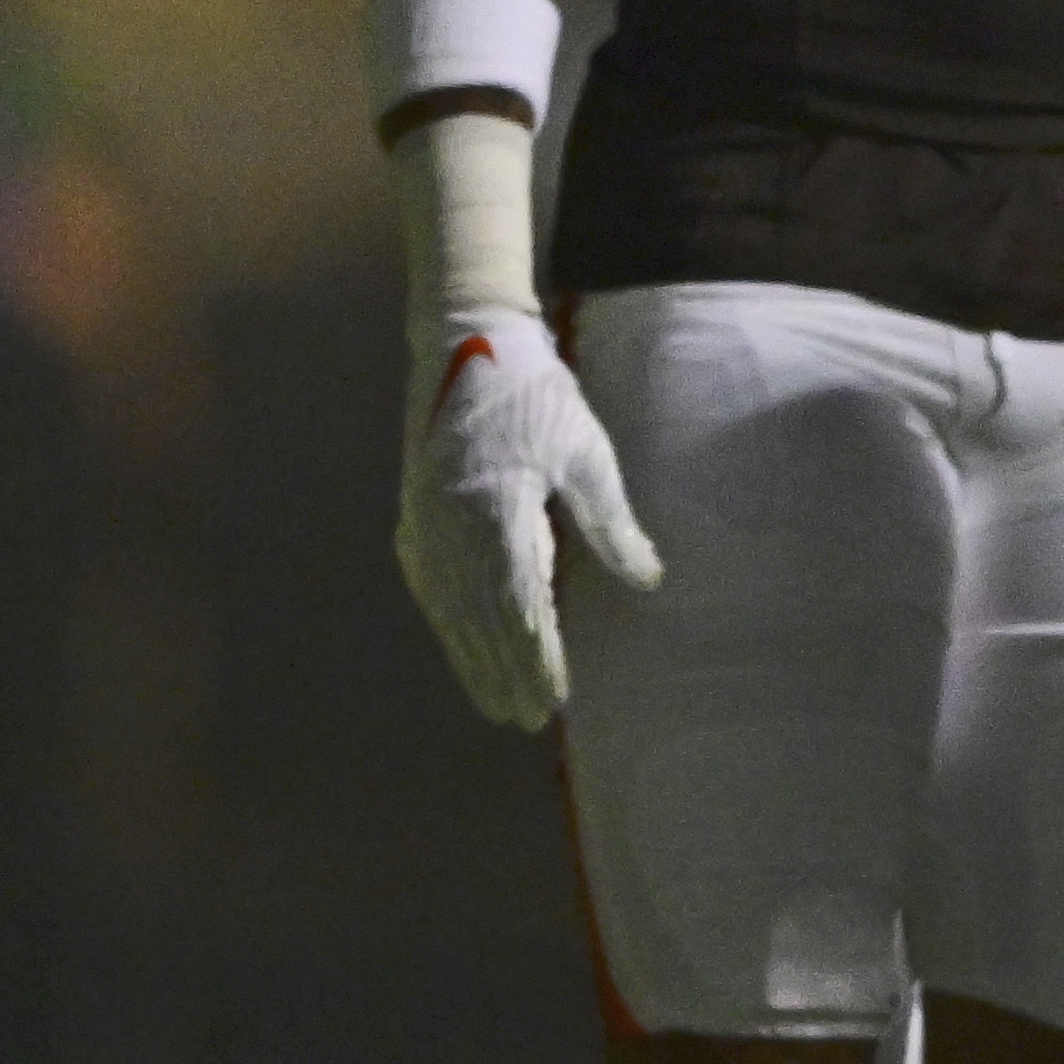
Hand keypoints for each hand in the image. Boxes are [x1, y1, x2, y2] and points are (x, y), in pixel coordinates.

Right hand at [396, 315, 656, 731]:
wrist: (466, 345)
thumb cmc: (537, 395)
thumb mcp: (585, 452)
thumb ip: (612, 522)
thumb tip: (648, 578)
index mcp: (494, 512)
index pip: (519, 604)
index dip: (537, 656)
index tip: (555, 696)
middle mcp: (448, 528)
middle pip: (480, 618)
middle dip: (504, 672)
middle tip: (527, 719)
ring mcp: (423, 525)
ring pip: (450, 611)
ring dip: (472, 659)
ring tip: (496, 702)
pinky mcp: (414, 518)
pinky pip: (432, 588)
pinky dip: (450, 626)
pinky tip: (464, 650)